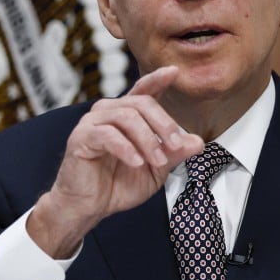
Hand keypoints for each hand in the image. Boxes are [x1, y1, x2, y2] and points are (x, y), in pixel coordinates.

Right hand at [27, 66, 203, 258]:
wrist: (90, 207)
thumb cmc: (118, 185)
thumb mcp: (155, 170)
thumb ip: (174, 154)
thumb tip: (198, 142)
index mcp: (126, 116)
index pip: (143, 91)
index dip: (158, 79)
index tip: (174, 72)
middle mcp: (108, 113)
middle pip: (141, 103)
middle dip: (163, 124)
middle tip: (177, 147)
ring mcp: (92, 123)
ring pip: (126, 117)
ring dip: (148, 139)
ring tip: (157, 161)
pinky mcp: (81, 138)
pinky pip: (107, 135)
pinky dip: (126, 148)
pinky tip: (136, 162)